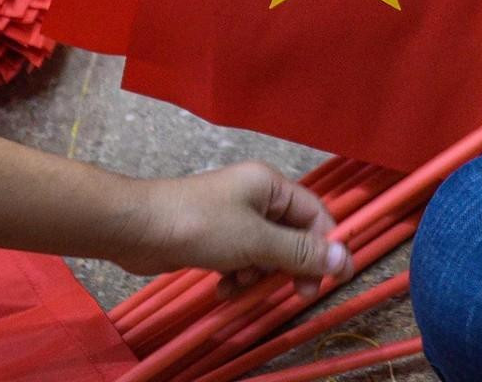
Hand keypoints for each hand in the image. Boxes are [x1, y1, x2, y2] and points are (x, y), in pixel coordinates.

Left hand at [117, 163, 350, 299]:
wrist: (136, 229)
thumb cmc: (200, 226)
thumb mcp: (255, 241)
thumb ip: (300, 252)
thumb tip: (346, 260)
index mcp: (271, 186)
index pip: (315, 214)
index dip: (327, 246)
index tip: (333, 280)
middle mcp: (257, 197)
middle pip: (292, 236)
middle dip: (291, 266)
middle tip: (296, 295)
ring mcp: (234, 218)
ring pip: (266, 253)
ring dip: (258, 275)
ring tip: (240, 285)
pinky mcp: (215, 238)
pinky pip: (241, 259)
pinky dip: (237, 276)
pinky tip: (222, 287)